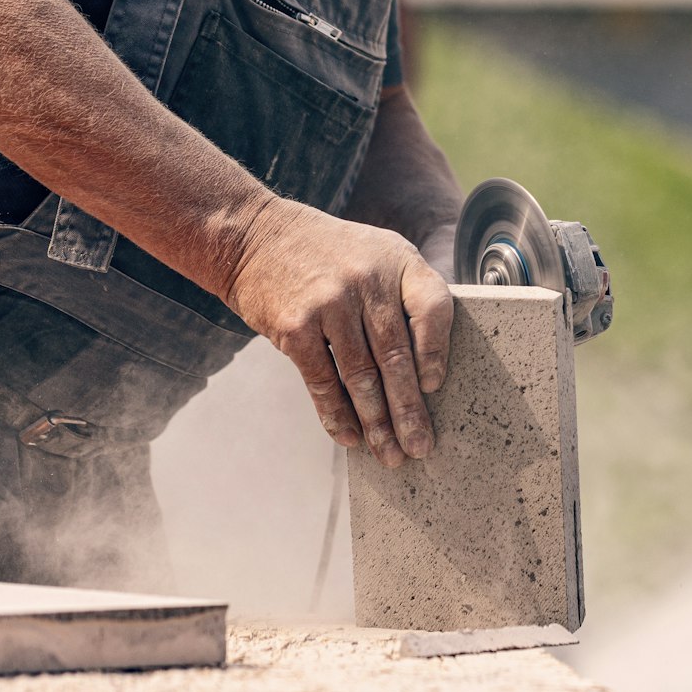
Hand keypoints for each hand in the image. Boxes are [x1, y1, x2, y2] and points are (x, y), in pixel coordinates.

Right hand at [225, 199, 452, 466]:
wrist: (254, 236)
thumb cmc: (328, 253)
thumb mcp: (377, 252)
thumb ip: (405, 294)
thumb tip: (430, 367)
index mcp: (398, 262)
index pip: (433, 309)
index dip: (437, 352)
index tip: (435, 387)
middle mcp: (368, 281)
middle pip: (397, 356)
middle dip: (409, 410)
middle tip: (420, 447)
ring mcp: (330, 303)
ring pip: (361, 376)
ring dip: (377, 422)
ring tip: (390, 454)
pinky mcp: (296, 326)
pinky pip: (323, 380)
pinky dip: (336, 414)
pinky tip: (349, 437)